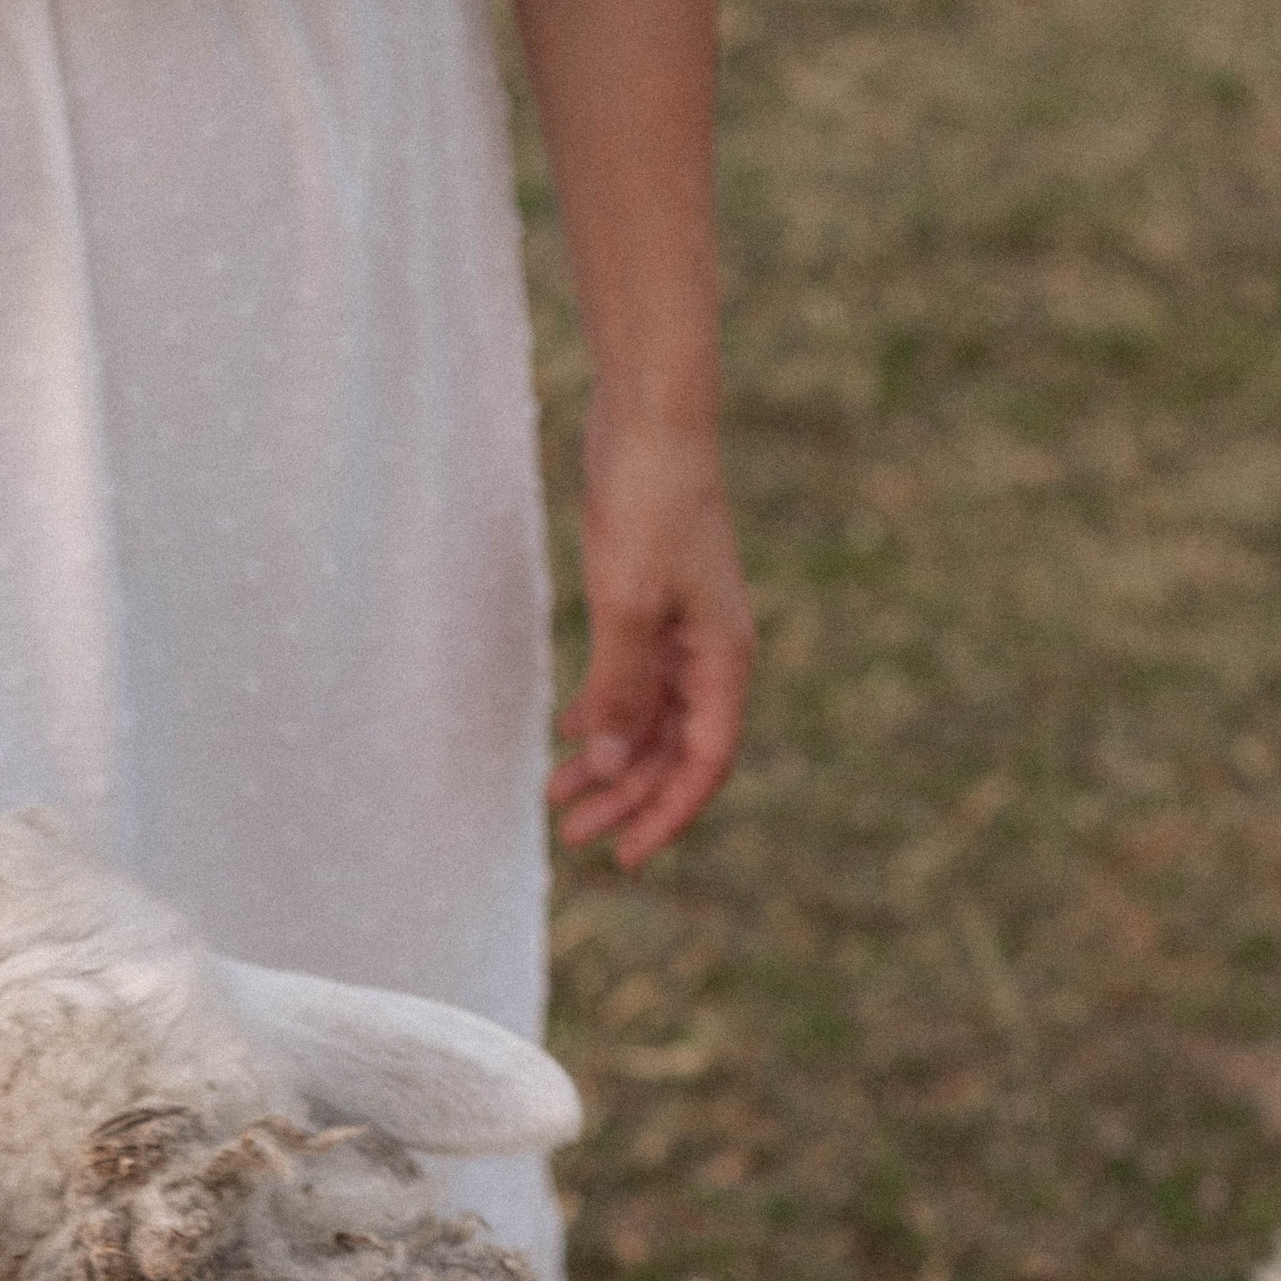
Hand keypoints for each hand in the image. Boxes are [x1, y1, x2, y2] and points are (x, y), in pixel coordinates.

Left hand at [549, 415, 753, 870]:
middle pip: (675, 751)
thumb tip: (615, 766)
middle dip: (627, 798)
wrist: (650, 421)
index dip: (666, 815)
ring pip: (651, 719)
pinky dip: (604, 713)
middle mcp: (712, 653)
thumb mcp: (627, 605)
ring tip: (556, 796)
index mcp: (724, 659)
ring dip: (609, 761)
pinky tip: (569, 734)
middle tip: (571, 835)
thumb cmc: (649, 504)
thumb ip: (622, 688)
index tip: (623, 859)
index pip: (704, 763)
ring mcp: (685, 630)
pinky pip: (635, 681)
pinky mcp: (653, 606)